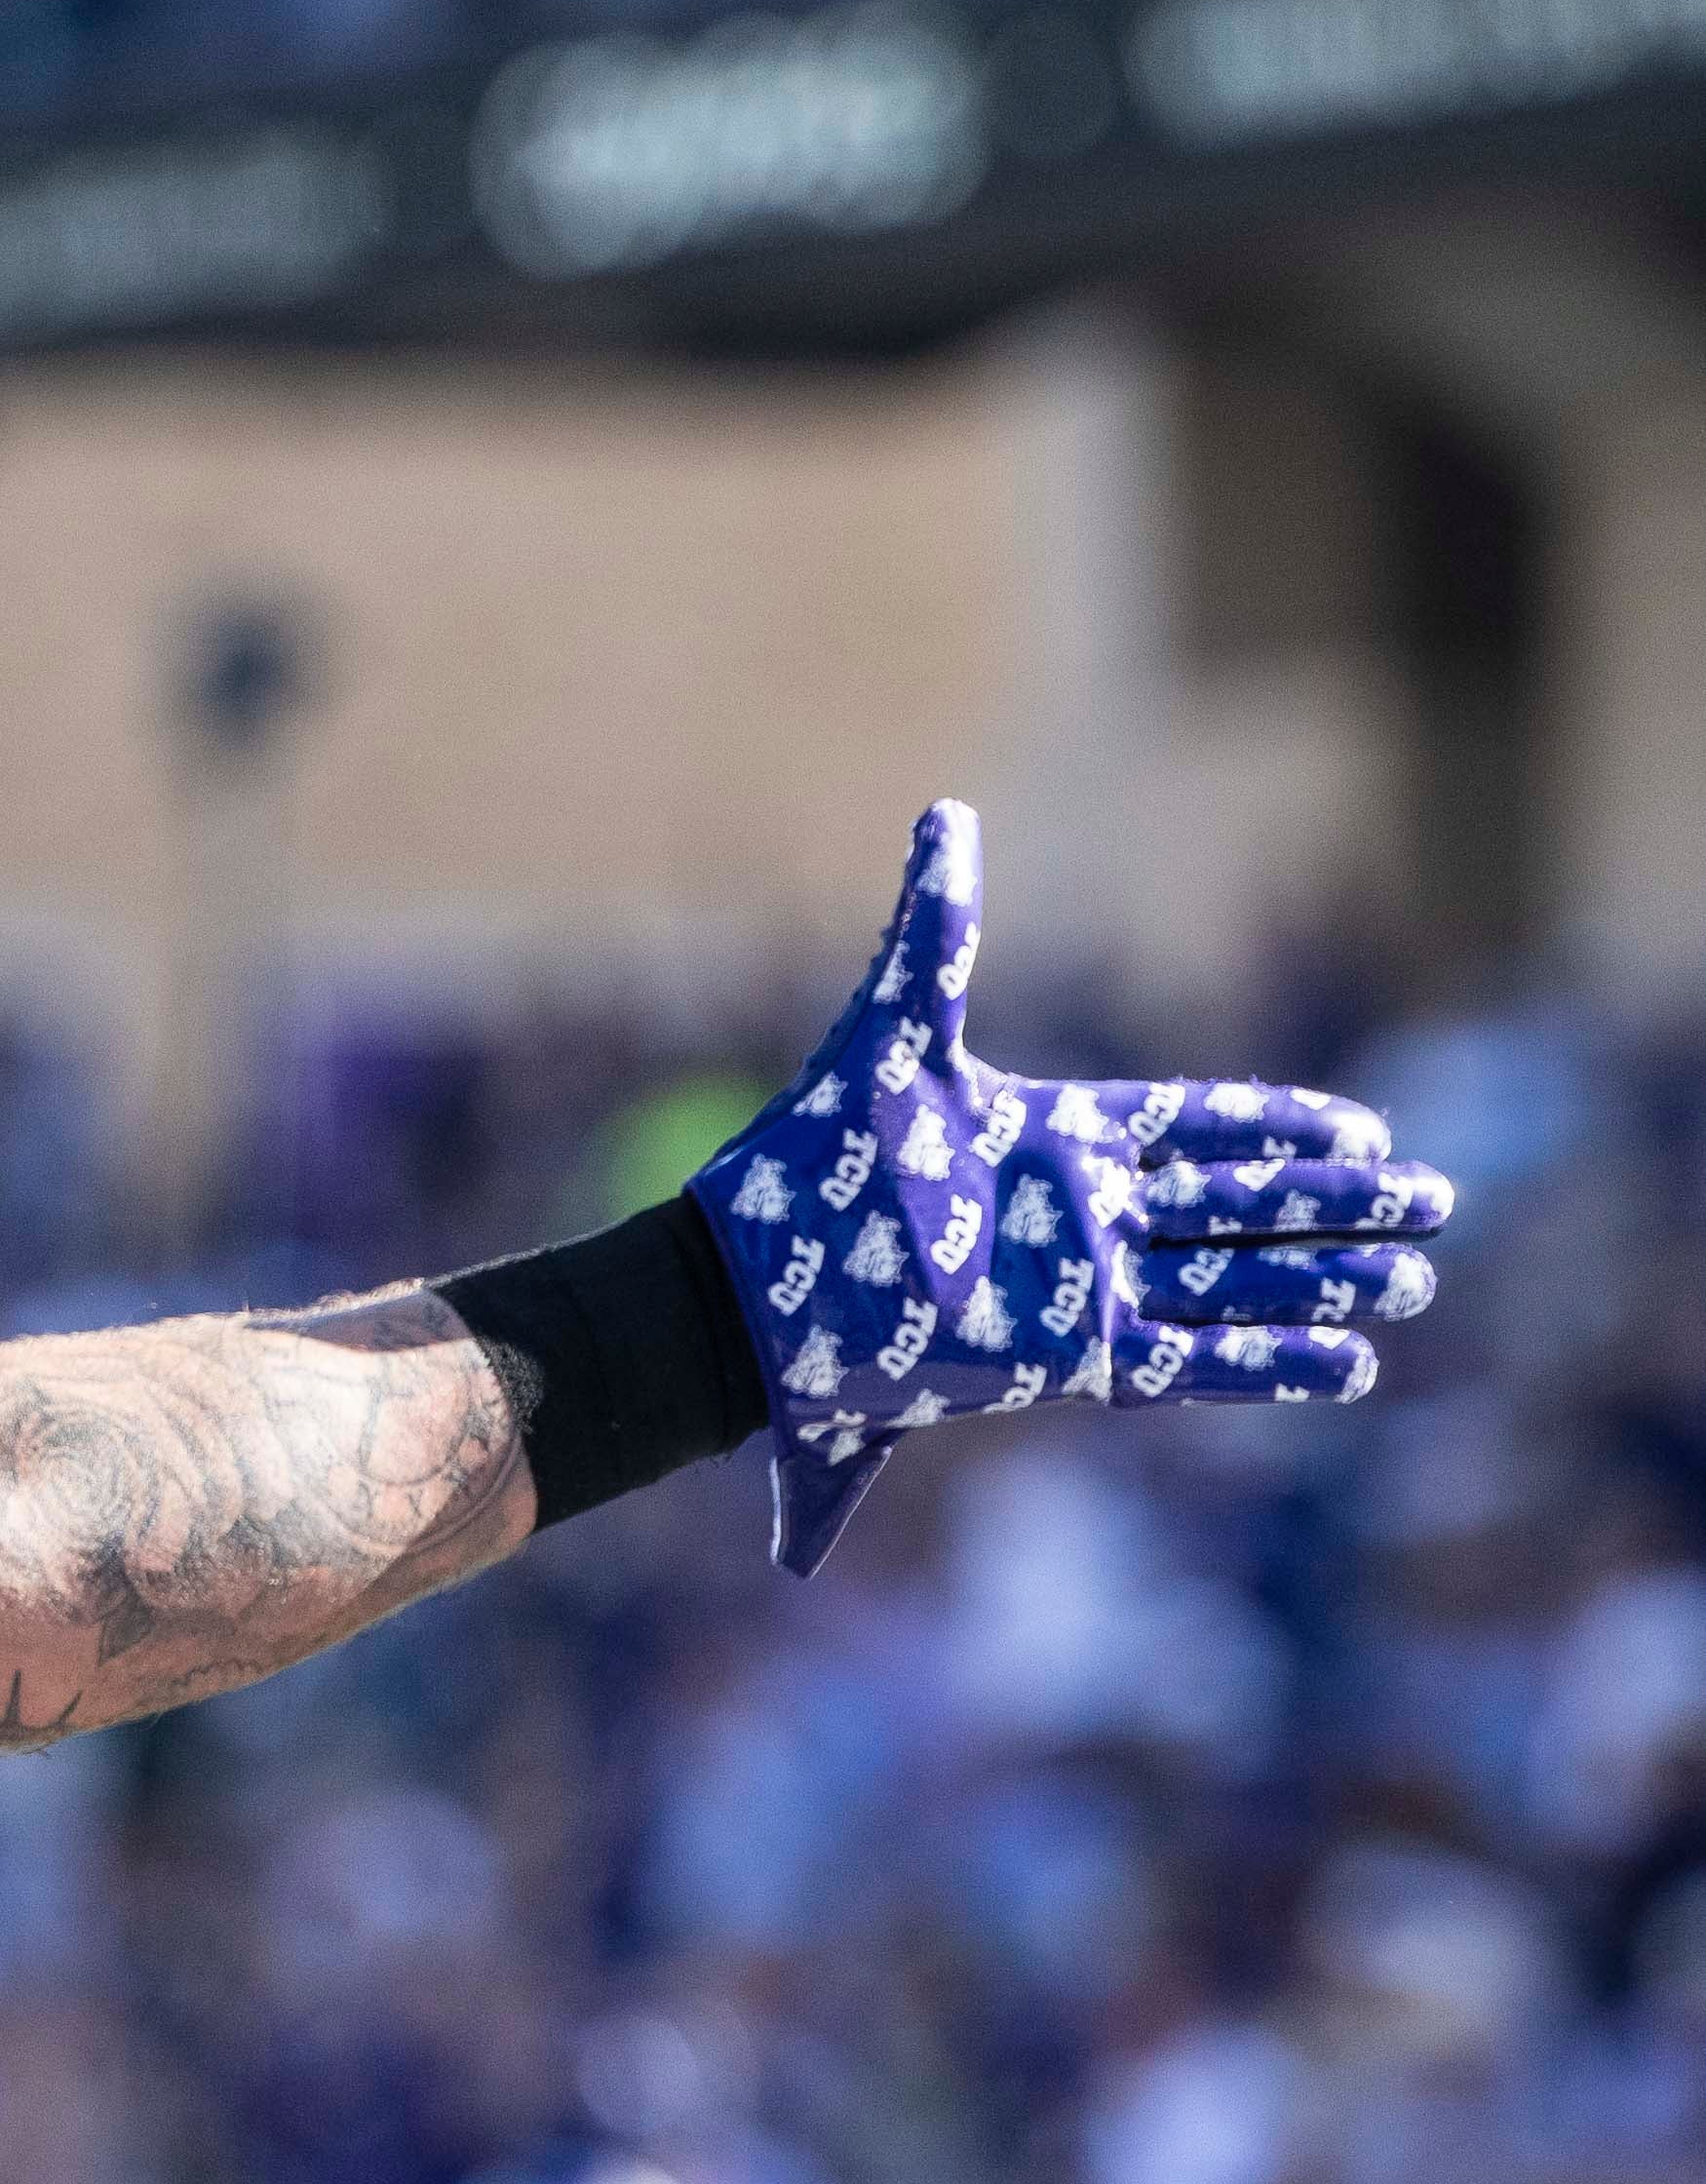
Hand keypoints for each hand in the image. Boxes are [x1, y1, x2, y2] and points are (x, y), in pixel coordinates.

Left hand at [701, 802, 1450, 1571]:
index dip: (1279, 1128)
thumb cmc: (809, 1166)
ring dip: (1326, 1282)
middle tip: (1435, 1203)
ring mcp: (1082, 1290)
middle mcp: (1082, 1216)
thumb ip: (935, 931)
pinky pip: (1195, 1358)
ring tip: (1417, 1281)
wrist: (748, 1292)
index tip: (1364, 1132)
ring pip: (1235, 1280)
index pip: (1195, 1125)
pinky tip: (1350, 1366)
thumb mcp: (888, 1037)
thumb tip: (949, 817)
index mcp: (1054, 1139)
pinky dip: (1272, 1361)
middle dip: (1336, 1208)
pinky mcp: (1069, 1357)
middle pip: (1241, 1205)